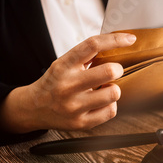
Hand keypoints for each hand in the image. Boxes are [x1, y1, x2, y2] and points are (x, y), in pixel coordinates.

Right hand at [0, 33, 136, 132]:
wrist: (32, 108)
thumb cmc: (55, 83)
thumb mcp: (64, 63)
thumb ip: (86, 55)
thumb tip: (117, 43)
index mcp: (64, 65)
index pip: (92, 45)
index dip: (115, 40)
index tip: (129, 39)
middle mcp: (67, 85)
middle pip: (109, 71)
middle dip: (117, 69)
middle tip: (113, 72)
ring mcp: (73, 106)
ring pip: (113, 93)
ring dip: (113, 89)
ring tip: (104, 89)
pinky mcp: (80, 123)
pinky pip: (110, 111)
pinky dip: (110, 105)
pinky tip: (100, 102)